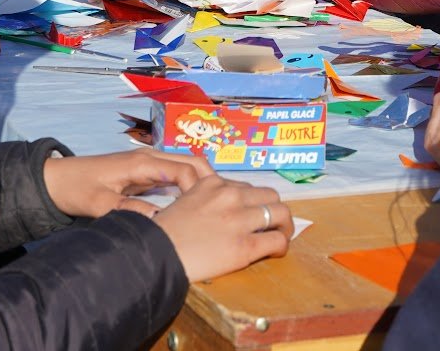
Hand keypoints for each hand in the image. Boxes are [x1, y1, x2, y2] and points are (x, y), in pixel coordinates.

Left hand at [42, 150, 213, 218]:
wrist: (55, 180)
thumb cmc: (76, 189)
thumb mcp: (99, 204)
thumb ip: (129, 211)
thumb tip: (159, 221)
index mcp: (142, 163)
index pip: (183, 170)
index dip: (198, 189)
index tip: (203, 211)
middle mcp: (149, 158)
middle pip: (192, 162)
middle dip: (210, 182)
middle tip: (223, 206)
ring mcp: (148, 163)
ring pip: (186, 167)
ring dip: (201, 182)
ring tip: (216, 205)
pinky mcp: (144, 172)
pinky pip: (175, 175)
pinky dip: (189, 185)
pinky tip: (195, 203)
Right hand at [154, 176, 291, 281]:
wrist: (155, 255)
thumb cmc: (163, 233)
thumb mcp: (183, 201)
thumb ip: (204, 196)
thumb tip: (219, 205)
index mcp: (213, 184)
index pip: (247, 187)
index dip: (253, 201)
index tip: (252, 212)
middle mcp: (230, 196)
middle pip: (270, 195)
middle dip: (273, 208)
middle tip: (273, 222)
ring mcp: (239, 220)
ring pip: (281, 213)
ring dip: (285, 225)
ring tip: (281, 235)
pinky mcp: (245, 246)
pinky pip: (277, 240)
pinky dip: (282, 245)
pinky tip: (276, 251)